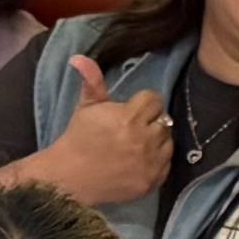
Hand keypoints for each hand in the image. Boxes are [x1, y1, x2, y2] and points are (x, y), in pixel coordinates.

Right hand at [28, 54, 174, 207]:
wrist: (69, 179)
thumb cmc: (78, 139)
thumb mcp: (85, 107)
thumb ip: (92, 81)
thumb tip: (79, 57)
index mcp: (128, 118)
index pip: (154, 100)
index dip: (143, 103)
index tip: (133, 109)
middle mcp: (143, 140)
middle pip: (163, 120)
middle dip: (150, 121)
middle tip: (134, 128)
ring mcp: (149, 163)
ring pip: (168, 142)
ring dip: (157, 140)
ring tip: (138, 144)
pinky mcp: (152, 181)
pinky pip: (167, 164)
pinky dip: (157, 160)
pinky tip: (140, 159)